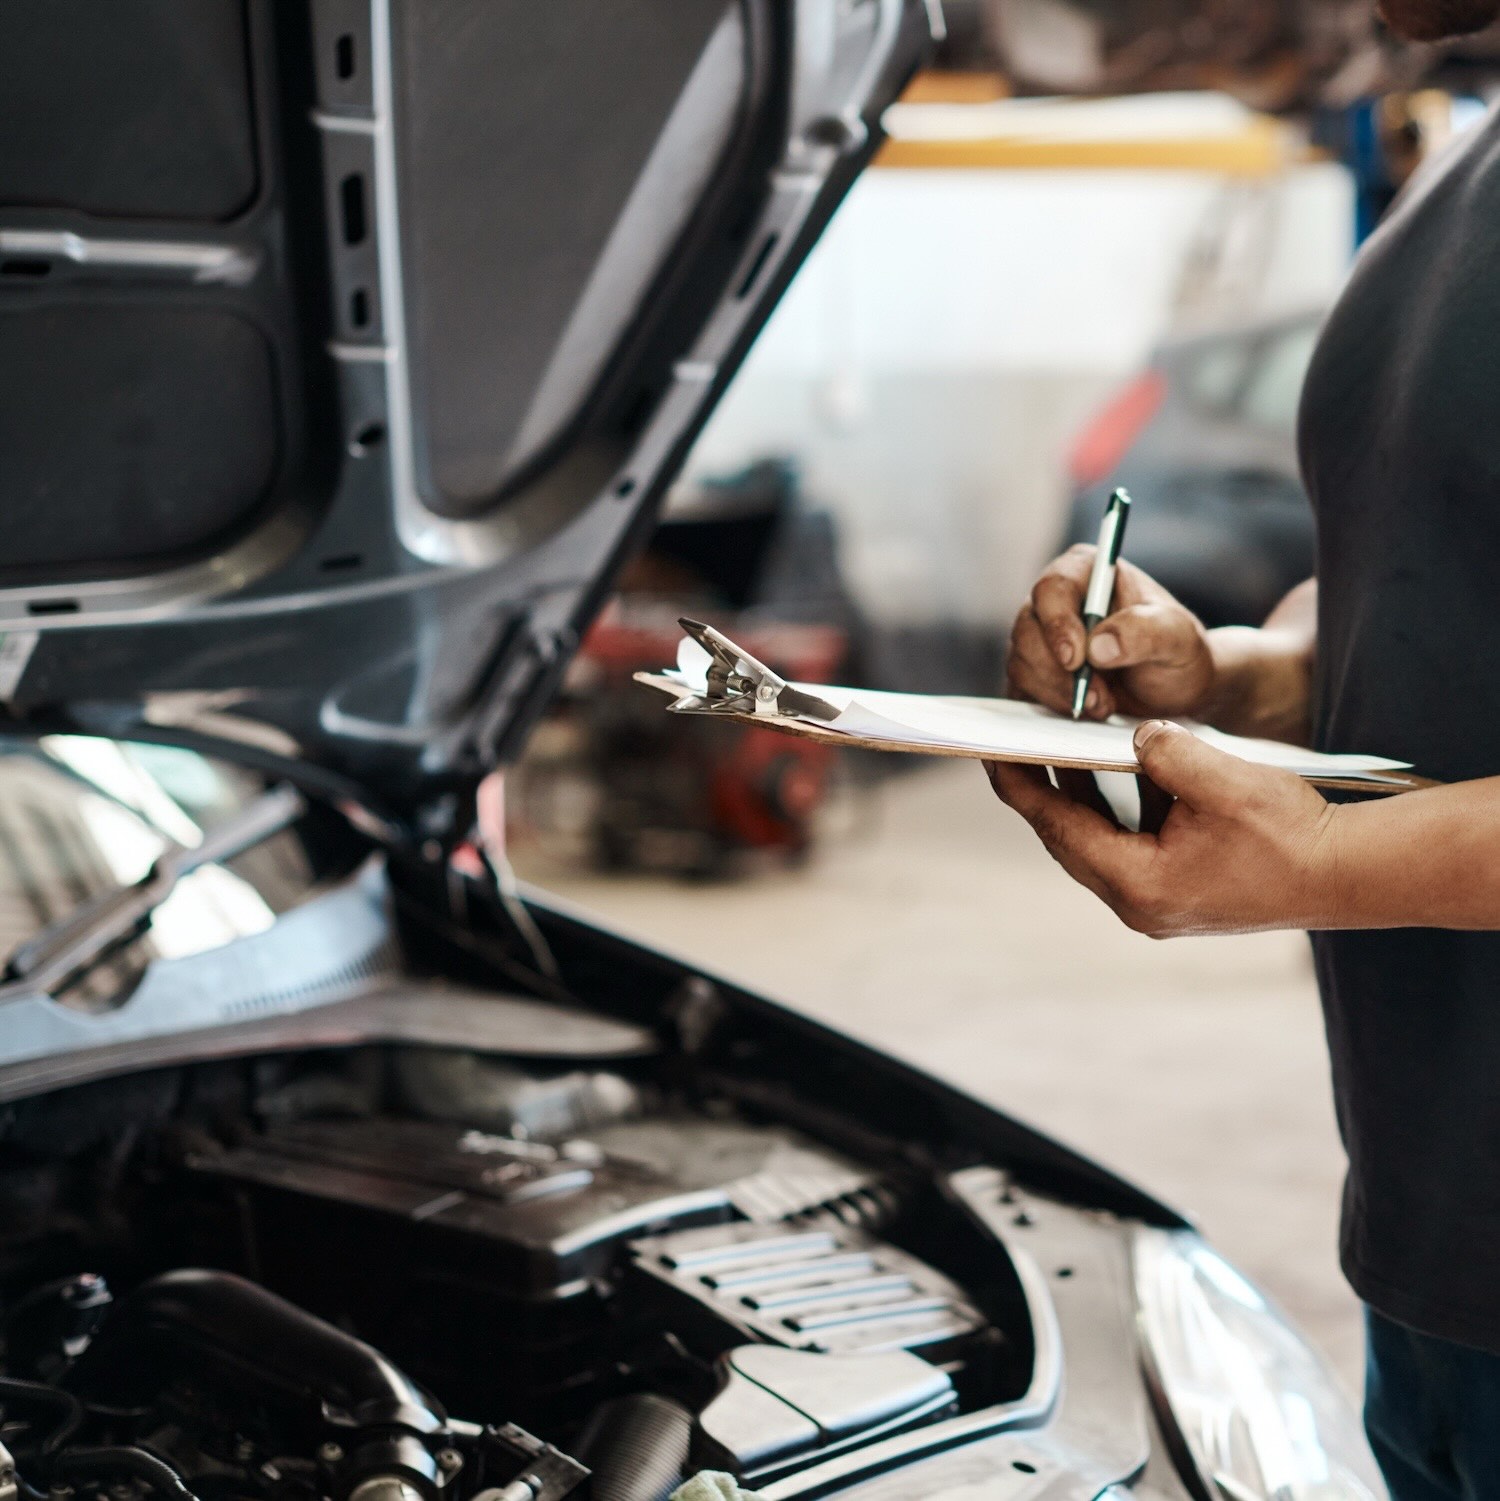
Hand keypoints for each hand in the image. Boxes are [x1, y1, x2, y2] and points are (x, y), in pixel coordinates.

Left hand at [985, 720, 1341, 936]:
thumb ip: (1166, 753)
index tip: (990, 754)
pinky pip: (1130, 845)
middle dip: (1044, 790)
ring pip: (1099, 841)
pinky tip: (1117, 770)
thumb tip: (1133, 736)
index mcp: (1138, 884)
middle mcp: (1138, 903)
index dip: (1021, 787)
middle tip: (1014, 745)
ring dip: (1082, 797)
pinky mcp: (1178, 893)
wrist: (1352, 876)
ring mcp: (1158, 903)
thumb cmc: (1292, 834)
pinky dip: (1118, 809)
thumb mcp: (1222, 779)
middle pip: (1070, 839)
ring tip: (1057, 748)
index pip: (1058, 828)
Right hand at [1007, 547, 1214, 720]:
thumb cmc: (1177, 651)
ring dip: (1061, 693)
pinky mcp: (1034, 669)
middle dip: (1062, 673)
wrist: (1173, 689)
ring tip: (1103, 704)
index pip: (1053, 589)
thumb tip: (1098, 645)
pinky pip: (1022, 688)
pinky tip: (1085, 709)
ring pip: (1022, 663)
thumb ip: (1143, 632)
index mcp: (1087, 572)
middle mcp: (1056, 601)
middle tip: (1100, 698)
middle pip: (1028, 631)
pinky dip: (1052, 704)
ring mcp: (1040, 636)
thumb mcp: (1177, 637)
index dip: (1058, 625)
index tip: (1077, 660)